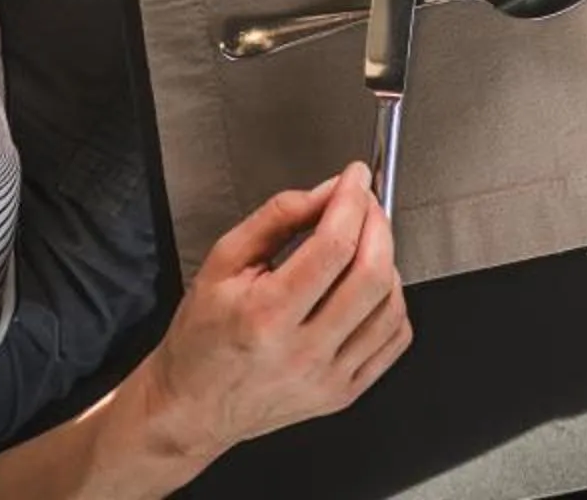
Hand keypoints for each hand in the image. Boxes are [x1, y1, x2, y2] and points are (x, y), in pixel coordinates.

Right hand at [133, 164, 411, 460]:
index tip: (355, 178)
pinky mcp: (344, 394)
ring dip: (388, 261)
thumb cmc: (201, 338)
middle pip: (371, 274)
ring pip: (390, 306)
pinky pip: (393, 340)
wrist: (192, 407)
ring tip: (366, 243)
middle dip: (377, 224)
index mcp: (266, 315)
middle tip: (366, 203)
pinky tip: (372, 287)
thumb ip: (276, 218)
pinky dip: (394, 303)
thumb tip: (324, 193)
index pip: (333, 247)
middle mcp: (302, 351)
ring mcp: (327, 377)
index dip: (352, 201)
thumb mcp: (222, 262)